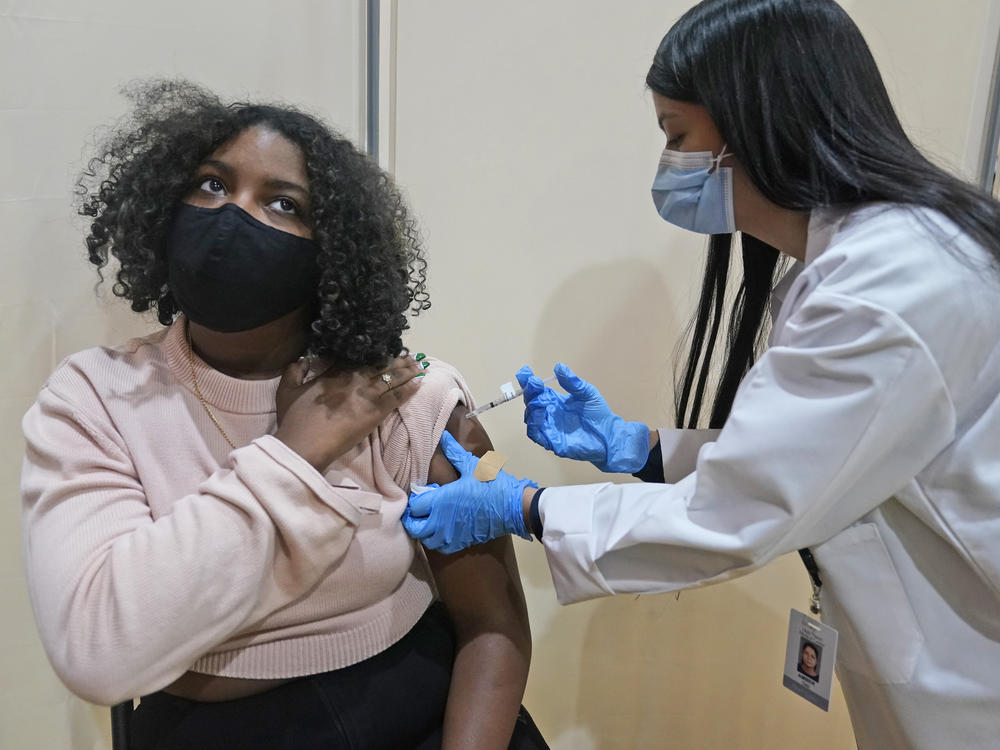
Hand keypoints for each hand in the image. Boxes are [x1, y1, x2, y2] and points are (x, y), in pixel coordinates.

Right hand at [274, 354, 422, 470]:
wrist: (305, 444)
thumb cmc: (294, 420)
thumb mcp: (286, 390)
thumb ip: (294, 371)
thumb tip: (303, 360)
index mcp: (333, 373)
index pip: (356, 358)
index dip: (372, 352)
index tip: (382, 348)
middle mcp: (353, 380)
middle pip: (379, 365)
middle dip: (395, 359)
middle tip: (409, 355)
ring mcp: (366, 395)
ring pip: (391, 378)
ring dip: (407, 371)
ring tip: (419, 365)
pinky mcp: (375, 412)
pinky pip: (397, 396)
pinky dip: (409, 388)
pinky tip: (419, 383)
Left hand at [402, 431, 535, 553]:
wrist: (513, 508)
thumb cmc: (492, 486)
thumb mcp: (473, 466)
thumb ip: (454, 452)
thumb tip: (443, 436)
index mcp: (441, 501)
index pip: (414, 506)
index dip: (415, 499)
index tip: (423, 493)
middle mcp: (441, 522)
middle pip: (414, 527)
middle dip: (413, 518)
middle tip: (421, 508)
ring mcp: (450, 535)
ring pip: (425, 540)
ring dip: (424, 531)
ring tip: (430, 519)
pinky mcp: (460, 543)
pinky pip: (440, 547)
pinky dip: (436, 541)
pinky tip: (442, 530)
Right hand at [517, 362, 649, 472]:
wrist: (609, 434)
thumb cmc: (598, 414)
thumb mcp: (587, 393)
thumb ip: (572, 382)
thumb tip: (559, 367)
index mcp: (555, 401)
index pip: (538, 391)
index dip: (529, 382)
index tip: (525, 372)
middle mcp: (550, 414)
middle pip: (531, 403)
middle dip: (530, 392)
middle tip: (534, 383)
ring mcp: (550, 428)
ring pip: (531, 418)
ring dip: (531, 408)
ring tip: (538, 400)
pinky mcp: (553, 442)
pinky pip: (537, 435)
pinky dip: (534, 426)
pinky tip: (540, 415)